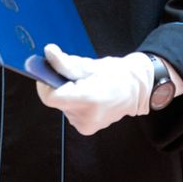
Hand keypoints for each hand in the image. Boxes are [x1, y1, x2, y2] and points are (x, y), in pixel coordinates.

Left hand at [35, 45, 153, 135]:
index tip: (49, 73)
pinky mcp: (86, 129)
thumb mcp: (90, 65)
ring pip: (63, 106)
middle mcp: (86, 116)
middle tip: (76, 78)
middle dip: (60, 87)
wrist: (137, 90)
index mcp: (88, 99)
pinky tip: (89, 98)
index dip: (45, 84)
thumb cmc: (116, 74)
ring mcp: (86, 125)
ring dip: (68, 95)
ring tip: (86, 87)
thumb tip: (48, 52)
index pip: (51, 97)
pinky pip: (70, 113)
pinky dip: (74, 104)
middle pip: (57, 101)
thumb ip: (65, 62)